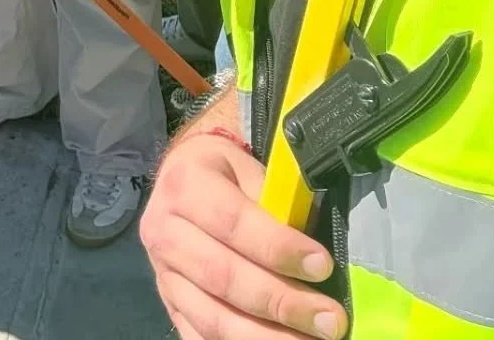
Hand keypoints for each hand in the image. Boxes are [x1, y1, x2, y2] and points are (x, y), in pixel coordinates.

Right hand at [141, 128, 347, 338]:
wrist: (182, 179)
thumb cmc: (226, 174)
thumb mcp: (249, 170)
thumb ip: (275, 205)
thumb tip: (315, 256)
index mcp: (184, 186)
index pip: (231, 223)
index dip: (278, 248)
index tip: (322, 266)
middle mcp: (163, 230)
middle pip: (222, 276)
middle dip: (281, 302)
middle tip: (331, 320)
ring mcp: (162, 273)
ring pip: (212, 317)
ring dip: (267, 337)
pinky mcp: (168, 304)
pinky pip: (200, 337)